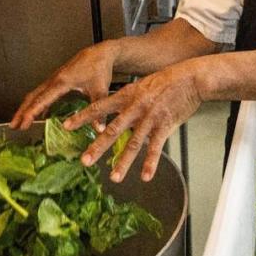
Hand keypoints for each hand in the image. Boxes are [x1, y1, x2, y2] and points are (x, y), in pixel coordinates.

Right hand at [10, 41, 119, 130]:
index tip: (23, 123)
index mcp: (62, 81)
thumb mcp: (100, 91)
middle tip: (13, 125)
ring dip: (26, 107)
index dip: (31, 113)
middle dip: (21, 111)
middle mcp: (55, 79)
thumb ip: (98, 111)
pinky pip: (43, 92)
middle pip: (32, 96)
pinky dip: (37, 103)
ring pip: (35, 94)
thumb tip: (99, 129)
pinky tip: (40, 113)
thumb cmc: (99, 67)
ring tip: (20, 122)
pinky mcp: (58, 79)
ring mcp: (55, 78)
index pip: (42, 100)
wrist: (101, 53)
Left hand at [62, 61, 203, 182]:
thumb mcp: (142, 86)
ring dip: (123, 162)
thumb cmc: (167, 80)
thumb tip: (119, 114)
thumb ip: (129, 101)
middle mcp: (135, 108)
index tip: (65, 126)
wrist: (190, 77)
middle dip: (97, 147)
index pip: (99, 107)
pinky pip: (156, 148)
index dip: (82, 117)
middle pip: (112, 130)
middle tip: (84, 161)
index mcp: (127, 95)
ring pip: (133, 143)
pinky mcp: (165, 125)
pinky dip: (150, 163)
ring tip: (114, 178)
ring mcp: (150, 118)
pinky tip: (145, 176)